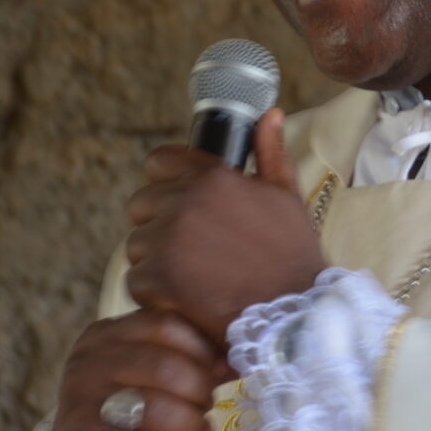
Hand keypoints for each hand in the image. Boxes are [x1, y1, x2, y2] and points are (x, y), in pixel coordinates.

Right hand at [25, 309, 219, 430]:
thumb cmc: (125, 410)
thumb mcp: (146, 374)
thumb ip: (182, 358)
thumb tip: (233, 362)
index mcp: (102, 334)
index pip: (163, 324)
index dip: (201, 346)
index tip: (221, 368)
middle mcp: (86, 363)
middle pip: (163, 365)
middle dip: (199, 387)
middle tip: (210, 402)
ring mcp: (81, 405)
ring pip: (156, 408)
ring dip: (192, 423)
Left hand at [125, 108, 324, 347]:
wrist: (293, 316)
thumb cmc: (292, 256)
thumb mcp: (286, 196)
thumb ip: (271, 152)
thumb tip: (272, 114)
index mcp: (213, 176)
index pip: (158, 162)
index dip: (166, 181)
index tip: (181, 204)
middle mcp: (185, 201)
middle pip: (140, 204)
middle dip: (158, 224)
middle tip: (191, 249)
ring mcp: (168, 240)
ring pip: (136, 245)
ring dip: (156, 261)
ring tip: (193, 276)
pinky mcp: (157, 279)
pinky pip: (136, 281)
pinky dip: (156, 294)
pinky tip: (187, 298)